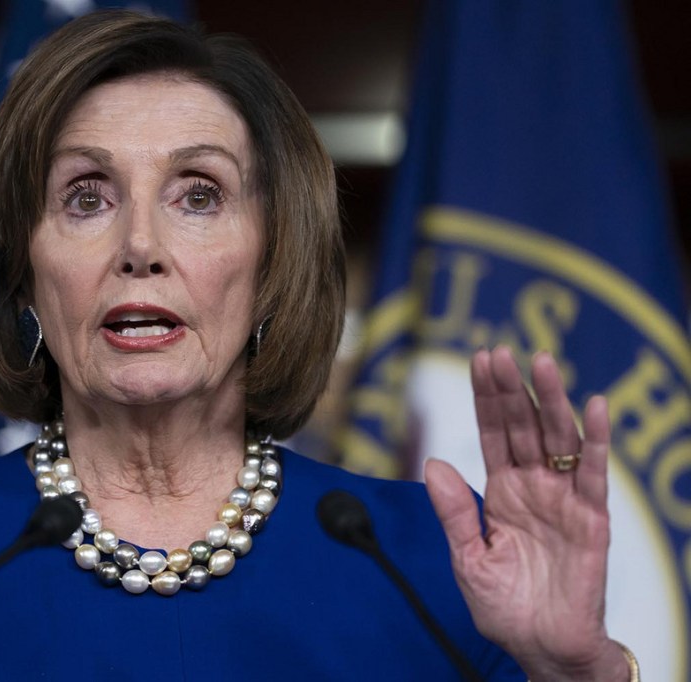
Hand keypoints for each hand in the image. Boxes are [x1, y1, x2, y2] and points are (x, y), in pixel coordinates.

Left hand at [425, 347, 628, 680]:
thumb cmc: (506, 606)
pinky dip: (596, 440)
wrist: (542, 648)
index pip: (493, 434)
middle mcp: (533, 487)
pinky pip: (594, 474)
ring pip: (558, 439)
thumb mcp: (468, 558)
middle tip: (501, 351)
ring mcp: (563, 500)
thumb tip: (433, 462)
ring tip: (542, 362)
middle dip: (511, 389)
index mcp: (501, 492)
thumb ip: (453, 512)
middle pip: (523, 427)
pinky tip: (594, 406)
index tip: (480, 359)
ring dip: (551, 400)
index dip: (487, 398)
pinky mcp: (592, 519)